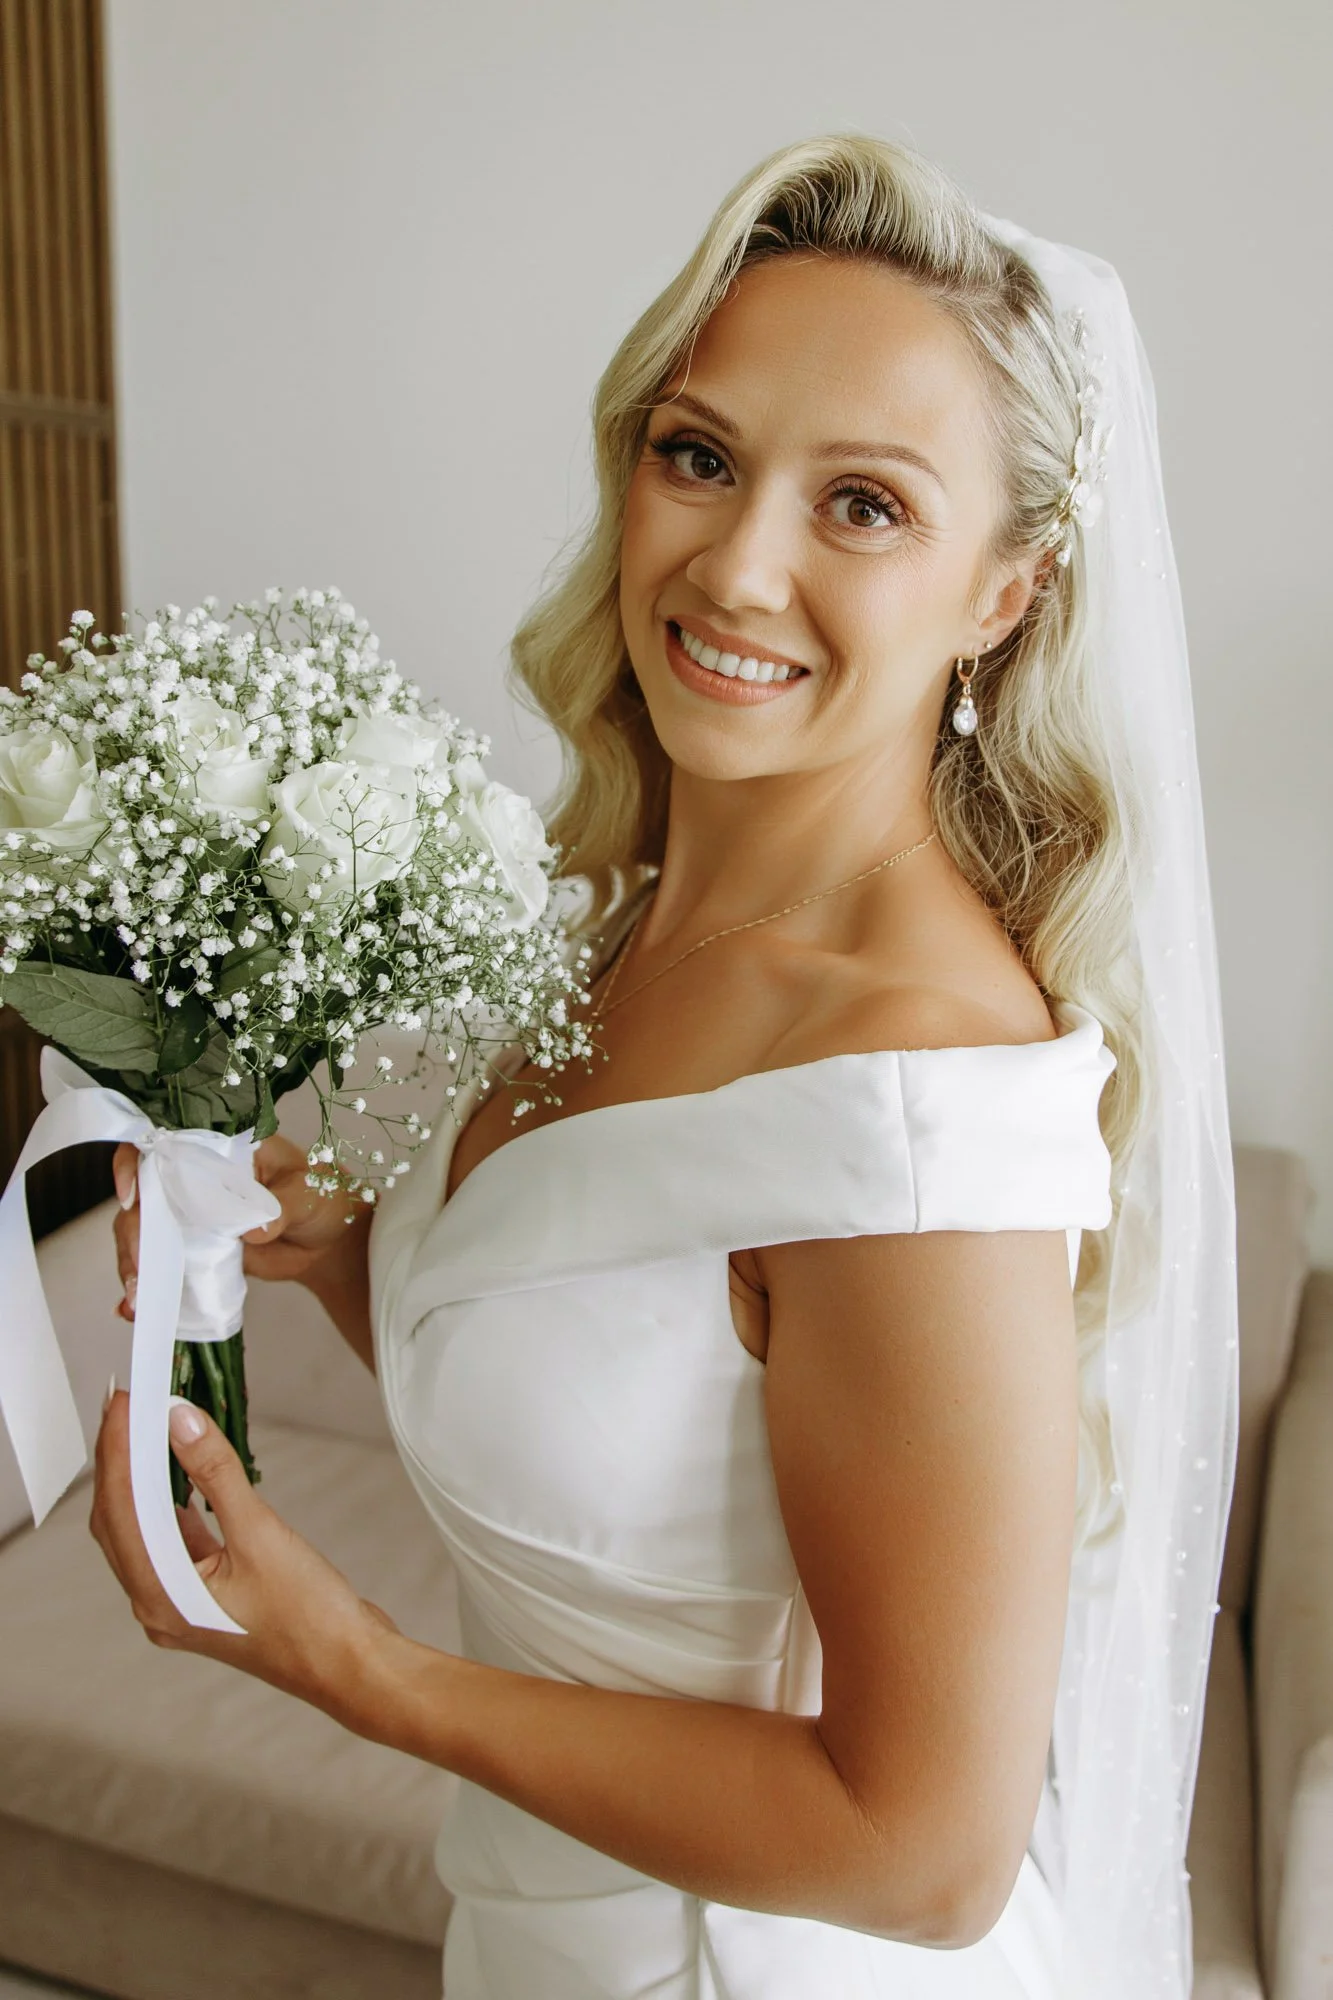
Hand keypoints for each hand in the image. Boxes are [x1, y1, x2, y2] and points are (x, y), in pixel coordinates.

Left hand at [89, 1387, 401, 1724]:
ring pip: (143, 1530)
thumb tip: (181, 1422)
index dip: (117, 1451)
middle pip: (119, 1521)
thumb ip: (216, 1475)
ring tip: (149, 1429)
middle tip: (129, 1405)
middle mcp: (158, 1604)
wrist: (350, 1666)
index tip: (123, 1401)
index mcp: (160, 1596)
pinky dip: (171, 1503)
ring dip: (144, 1480)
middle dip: (121, 1461)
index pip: (119, 1510)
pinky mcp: (206, 1595)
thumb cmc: (310, 1618)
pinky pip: (173, 1541)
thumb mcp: (261, 1534)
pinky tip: (181, 1476)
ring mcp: (181, 1603)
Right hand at [112, 1134, 370, 1320]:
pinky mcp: (195, 1249)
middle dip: (133, 1229)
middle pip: (144, 1194)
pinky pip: (161, 1263)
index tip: (133, 1195)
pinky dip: (146, 1285)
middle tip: (141, 1262)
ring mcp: (192, 1215)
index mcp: (219, 1148)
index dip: (135, 1162)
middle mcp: (196, 1177)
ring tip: (138, 1294)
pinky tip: (134, 1308)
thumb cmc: (322, 1197)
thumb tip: (254, 1229)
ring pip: (144, 1231)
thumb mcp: (308, 1193)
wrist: (329, 1241)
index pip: (165, 1143)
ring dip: (133, 1262)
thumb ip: (282, 1206)